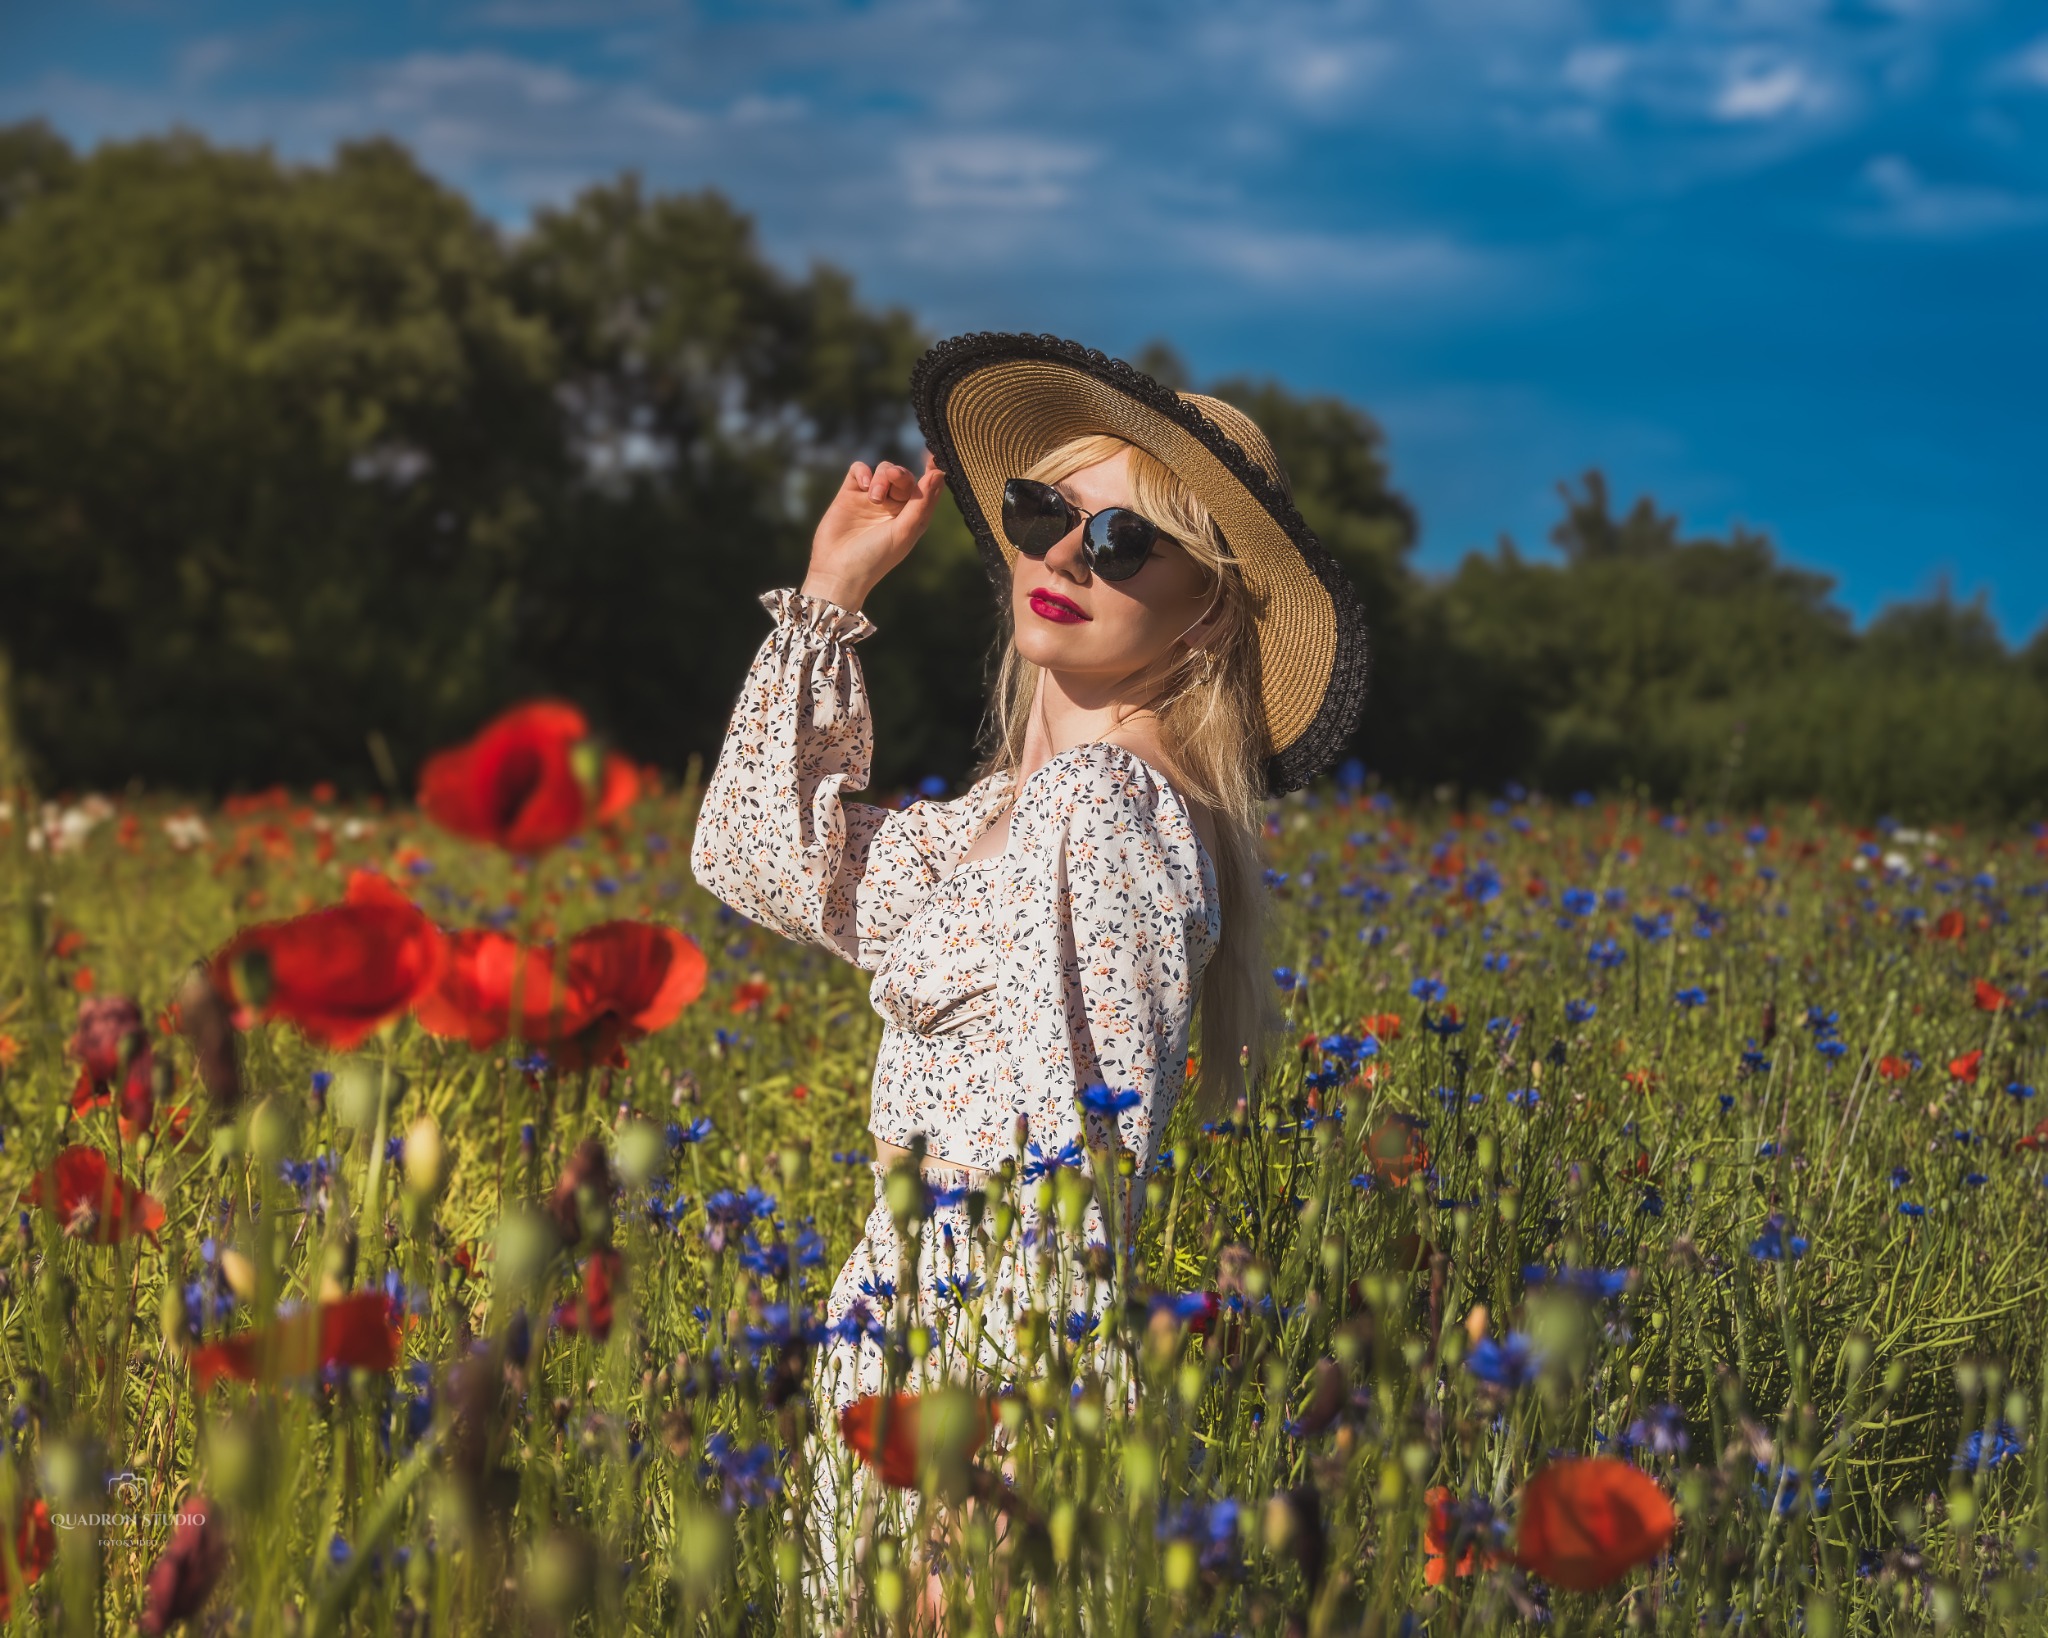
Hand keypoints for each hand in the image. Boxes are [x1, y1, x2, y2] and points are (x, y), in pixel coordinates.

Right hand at [802, 451, 945, 612]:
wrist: (838, 571)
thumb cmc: (876, 558)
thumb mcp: (904, 532)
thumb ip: (922, 503)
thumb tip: (940, 473)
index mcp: (911, 516)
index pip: (926, 488)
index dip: (931, 470)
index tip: (933, 456)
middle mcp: (893, 507)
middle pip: (903, 475)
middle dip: (900, 474)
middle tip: (894, 478)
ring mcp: (871, 500)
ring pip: (884, 470)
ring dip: (882, 477)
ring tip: (875, 497)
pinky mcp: (849, 495)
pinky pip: (859, 470)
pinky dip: (863, 471)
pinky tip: (864, 484)